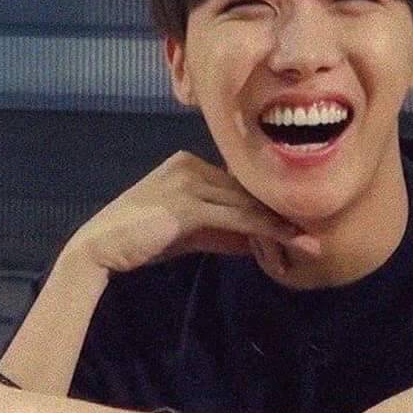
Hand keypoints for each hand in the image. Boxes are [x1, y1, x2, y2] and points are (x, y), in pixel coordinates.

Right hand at [66, 151, 318, 273]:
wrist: (100, 249)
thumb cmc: (145, 240)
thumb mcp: (194, 233)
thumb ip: (226, 230)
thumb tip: (262, 238)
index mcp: (190, 164)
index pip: (239, 185)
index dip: (268, 206)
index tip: (297, 224)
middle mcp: (190, 164)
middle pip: (246, 191)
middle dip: (281, 214)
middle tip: (313, 235)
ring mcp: (187, 180)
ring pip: (245, 202)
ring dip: (280, 224)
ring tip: (308, 243)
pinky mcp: (185, 202)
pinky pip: (234, 216)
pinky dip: (263, 229)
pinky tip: (284, 240)